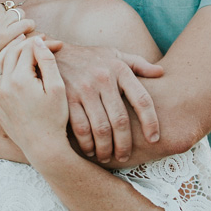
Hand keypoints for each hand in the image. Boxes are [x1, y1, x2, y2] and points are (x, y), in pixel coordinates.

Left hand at [0, 35, 68, 163]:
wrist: (44, 147)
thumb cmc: (55, 118)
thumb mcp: (58, 88)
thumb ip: (47, 62)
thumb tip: (38, 42)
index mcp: (21, 79)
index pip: (28, 49)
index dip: (42, 43)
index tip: (55, 42)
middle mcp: (5, 85)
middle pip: (11, 53)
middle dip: (25, 43)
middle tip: (37, 39)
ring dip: (6, 51)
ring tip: (17, 44)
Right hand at [50, 43, 163, 162]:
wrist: (49, 52)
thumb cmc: (88, 58)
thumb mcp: (113, 54)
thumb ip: (138, 64)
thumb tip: (161, 72)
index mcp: (119, 69)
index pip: (142, 100)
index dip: (151, 123)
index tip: (154, 139)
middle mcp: (103, 78)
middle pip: (120, 120)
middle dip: (124, 144)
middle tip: (124, 157)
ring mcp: (83, 89)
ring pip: (101, 128)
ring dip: (105, 149)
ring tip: (107, 157)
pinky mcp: (66, 98)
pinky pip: (81, 128)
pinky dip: (87, 144)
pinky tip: (89, 151)